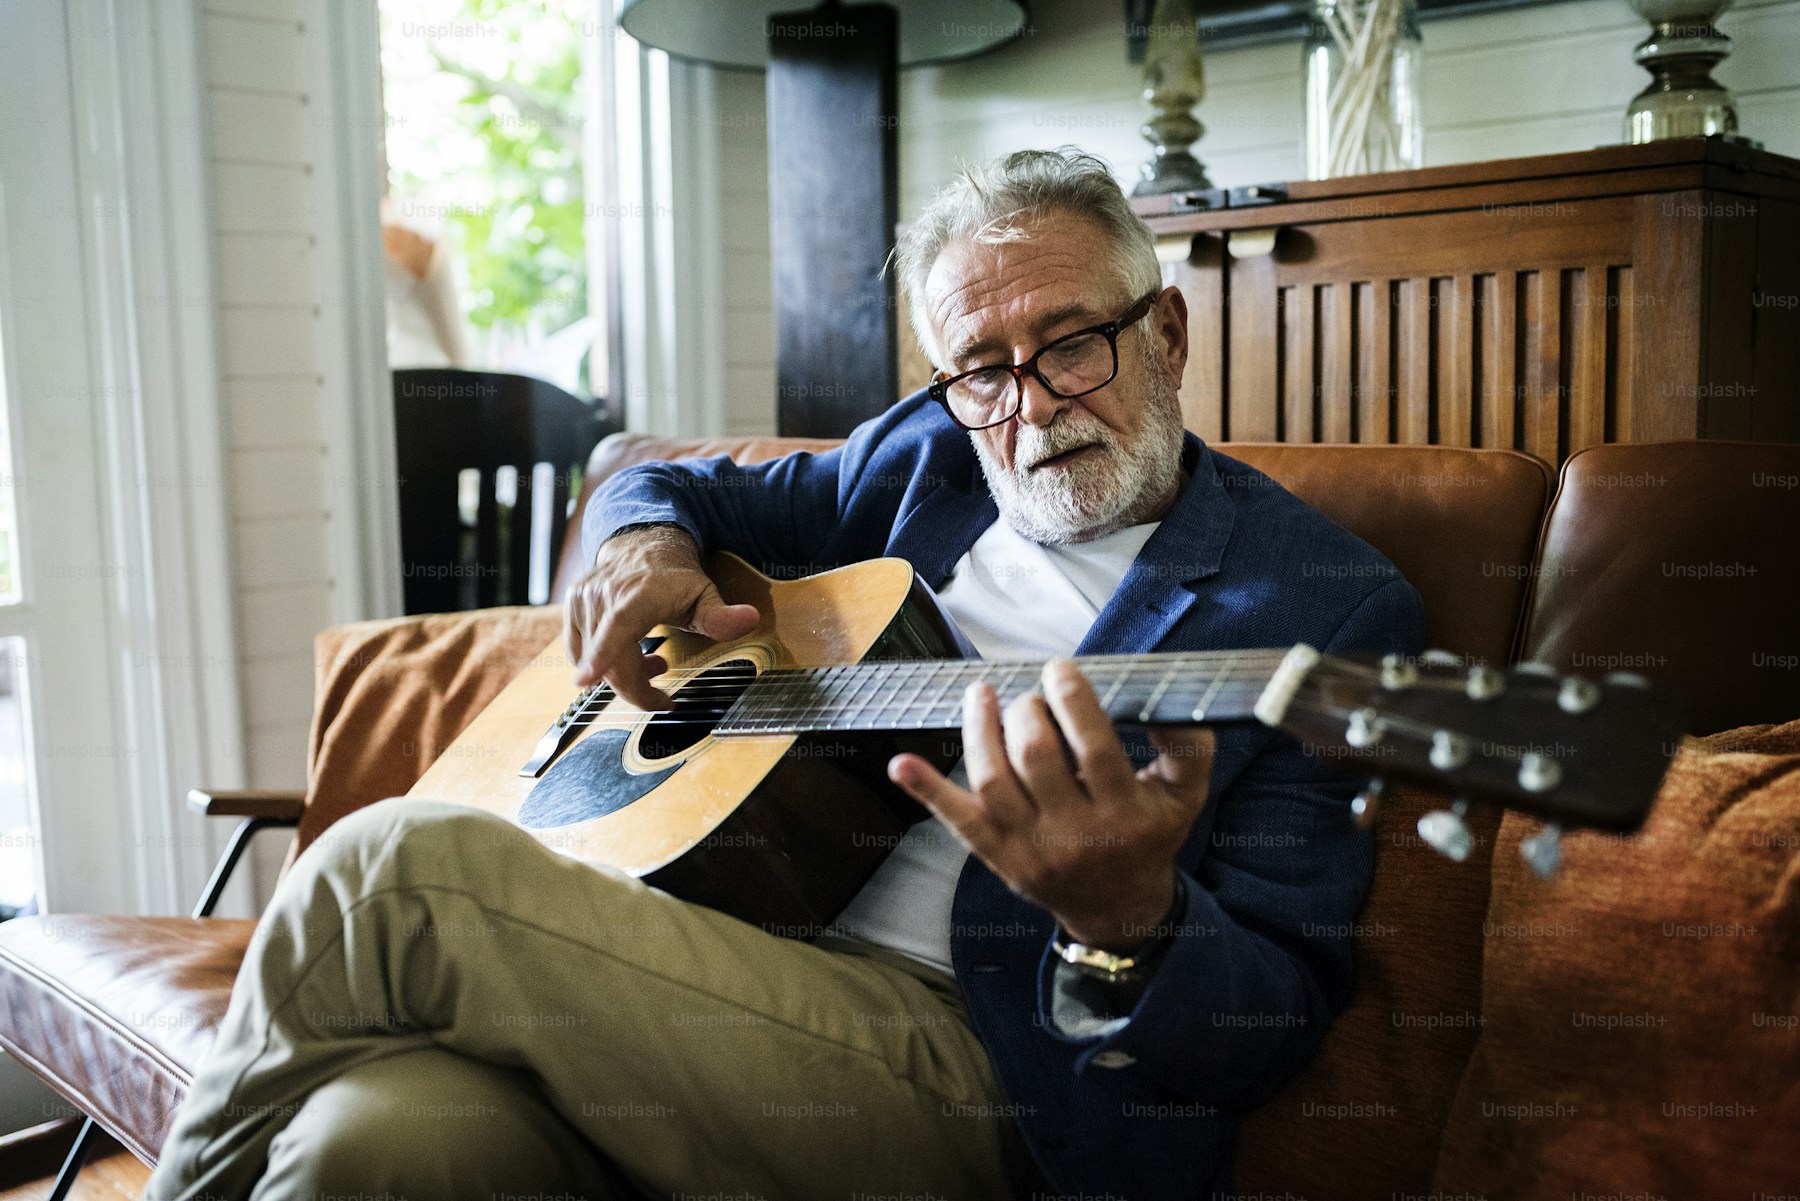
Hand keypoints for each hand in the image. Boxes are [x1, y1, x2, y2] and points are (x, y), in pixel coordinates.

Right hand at [562, 526, 759, 709]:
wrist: (641, 544)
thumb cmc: (673, 575)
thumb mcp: (704, 594)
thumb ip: (722, 615)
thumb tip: (749, 619)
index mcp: (638, 594)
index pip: (617, 626)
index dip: (602, 656)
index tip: (586, 680)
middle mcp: (605, 595)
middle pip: (610, 661)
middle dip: (636, 689)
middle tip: (663, 697)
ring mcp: (583, 602)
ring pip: (594, 661)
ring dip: (624, 674)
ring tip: (652, 661)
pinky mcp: (572, 609)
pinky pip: (580, 652)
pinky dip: (603, 663)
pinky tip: (628, 654)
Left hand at [888, 659, 1214, 951]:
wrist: (1118, 909)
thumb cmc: (1148, 837)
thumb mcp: (1185, 797)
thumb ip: (1188, 747)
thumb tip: (1173, 701)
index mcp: (1124, 813)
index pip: (1094, 746)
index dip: (1071, 699)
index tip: (1060, 669)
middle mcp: (1075, 833)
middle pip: (1036, 757)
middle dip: (1027, 712)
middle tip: (1030, 698)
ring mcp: (1031, 848)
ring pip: (993, 781)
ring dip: (980, 730)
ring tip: (982, 695)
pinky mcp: (999, 857)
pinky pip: (958, 821)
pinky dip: (926, 791)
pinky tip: (901, 763)